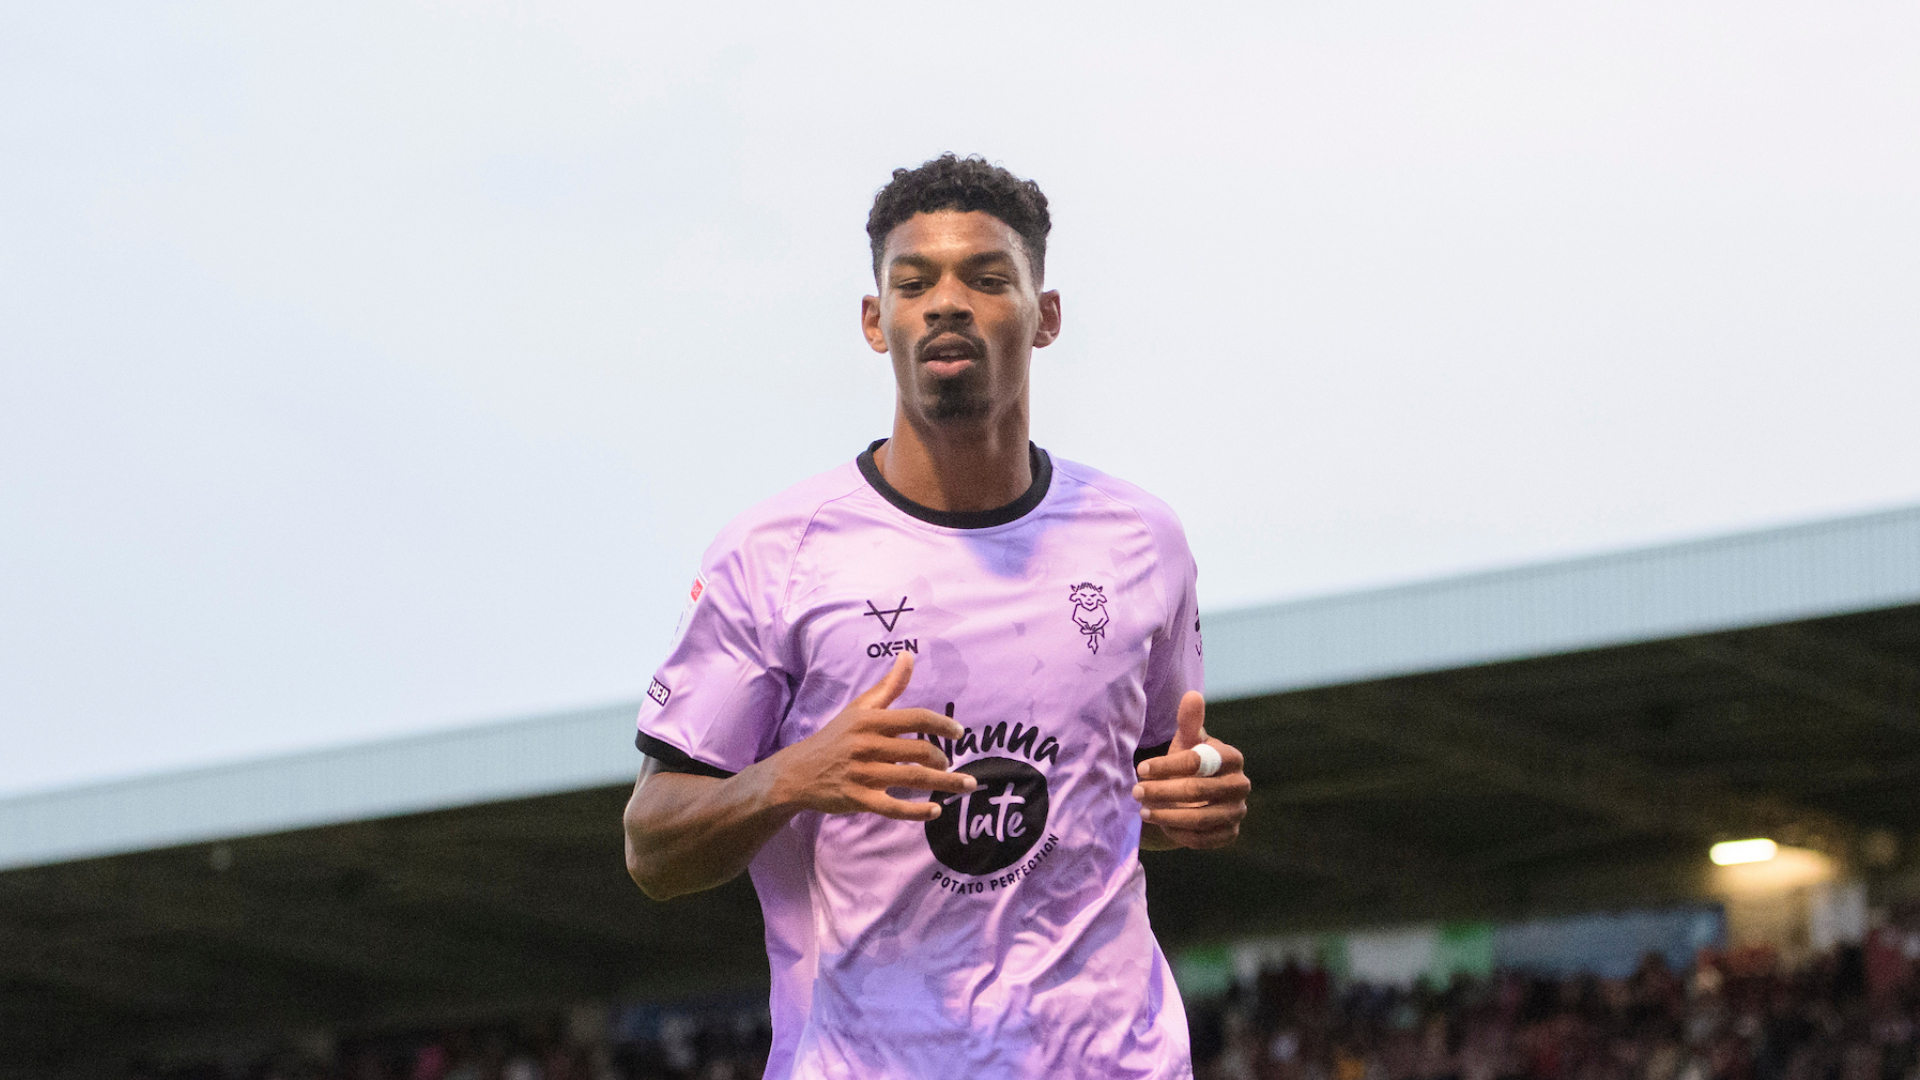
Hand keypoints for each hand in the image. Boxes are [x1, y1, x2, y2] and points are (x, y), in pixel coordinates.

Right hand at [769, 651, 977, 821]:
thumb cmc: (835, 737)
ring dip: (944, 783)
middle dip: (943, 759)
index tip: (958, 732)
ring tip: (966, 785)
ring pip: (912, 778)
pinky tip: (935, 811)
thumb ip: (889, 685)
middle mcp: (868, 745)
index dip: (942, 724)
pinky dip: (916, 811)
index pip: (915, 718)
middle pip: (919, 751)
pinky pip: (893, 807)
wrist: (798, 772)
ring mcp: (863, 774)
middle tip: (949, 764)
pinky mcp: (859, 799)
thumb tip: (909, 654)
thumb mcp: (859, 708)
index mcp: (870, 721)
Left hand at [1132, 691, 1249, 848]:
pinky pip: (1204, 839)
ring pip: (1200, 818)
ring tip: (1142, 811)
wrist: (1198, 795)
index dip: (1166, 765)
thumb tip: (1192, 695)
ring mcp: (1238, 811)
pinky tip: (1161, 825)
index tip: (1141, 768)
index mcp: (1232, 757)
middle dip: (1162, 791)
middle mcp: (1240, 785)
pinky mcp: (1230, 834)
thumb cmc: (1189, 762)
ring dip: (1167, 815)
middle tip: (1136, 791)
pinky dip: (1179, 834)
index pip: (1197, 761)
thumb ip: (1189, 721)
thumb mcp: (1186, 741)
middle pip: (1197, 790)